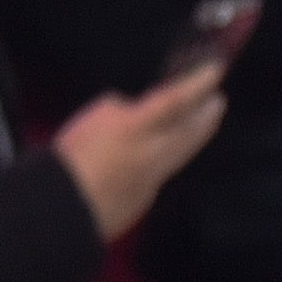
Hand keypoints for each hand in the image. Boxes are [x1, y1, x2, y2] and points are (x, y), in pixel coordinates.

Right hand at [46, 54, 235, 242]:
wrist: (63, 211)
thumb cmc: (70, 161)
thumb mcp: (92, 118)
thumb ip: (120, 109)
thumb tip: (130, 111)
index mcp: (137, 129)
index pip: (178, 100)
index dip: (199, 83)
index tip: (215, 70)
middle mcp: (153, 155)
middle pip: (190, 131)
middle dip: (207, 114)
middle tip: (219, 100)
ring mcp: (151, 181)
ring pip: (181, 154)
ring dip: (195, 136)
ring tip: (203, 123)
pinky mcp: (141, 200)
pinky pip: (163, 174)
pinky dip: (170, 159)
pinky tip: (166, 154)